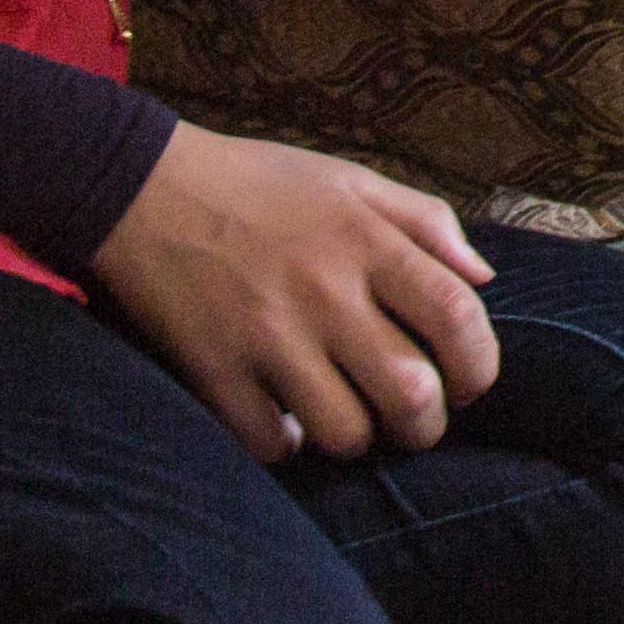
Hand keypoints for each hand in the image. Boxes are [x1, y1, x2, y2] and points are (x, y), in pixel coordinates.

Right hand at [90, 124, 499, 458]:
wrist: (139, 188)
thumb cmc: (256, 184)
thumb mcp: (349, 179)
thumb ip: (426, 222)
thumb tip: (484, 278)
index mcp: (365, 241)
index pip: (457, 316)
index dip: (479, 364)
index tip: (468, 381)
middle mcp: (323, 292)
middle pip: (411, 394)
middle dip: (426, 422)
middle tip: (412, 416)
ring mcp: (266, 337)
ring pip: (345, 433)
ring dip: (356, 436)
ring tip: (345, 413)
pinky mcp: (213, 371)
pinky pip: (270, 443)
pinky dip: (285, 444)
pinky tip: (283, 417)